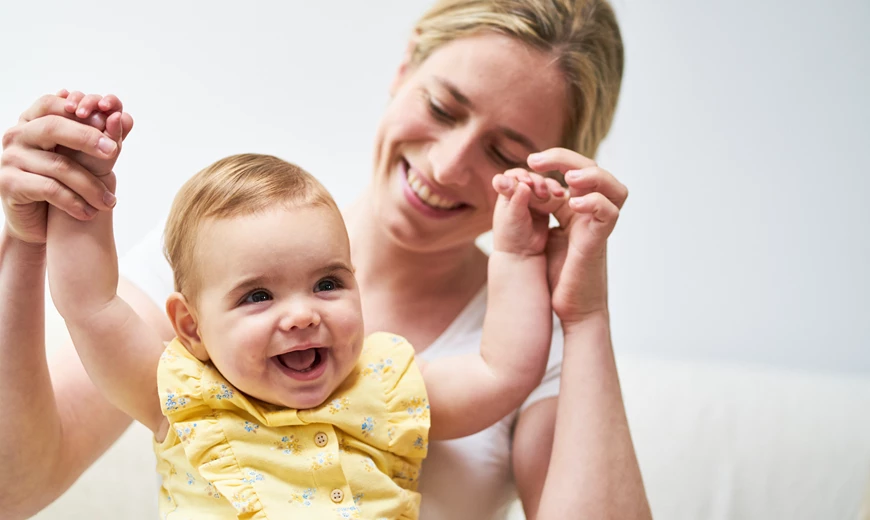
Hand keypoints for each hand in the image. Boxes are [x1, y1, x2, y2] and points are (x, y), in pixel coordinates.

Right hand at [0, 90, 132, 244]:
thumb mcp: (82, 157)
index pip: (53, 104)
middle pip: (53, 127)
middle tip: (114, 151)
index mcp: (32, 121)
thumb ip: (100, 136)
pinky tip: (89, 212)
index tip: (110, 120)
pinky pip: (49, 188)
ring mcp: (10, 158)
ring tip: (109, 201)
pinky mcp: (8, 183)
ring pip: (58, 164)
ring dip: (90, 185)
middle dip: (88, 138)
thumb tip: (127, 117)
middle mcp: (17, 136)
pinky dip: (74, 201)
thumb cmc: (62, 182)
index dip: (81, 109)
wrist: (38, 221)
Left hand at [491, 168, 565, 255]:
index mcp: (507, 192)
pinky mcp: (547, 206)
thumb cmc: (511, 236)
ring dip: (549, 186)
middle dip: (538, 182)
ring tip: (554, 194)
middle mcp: (520, 192)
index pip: (513, 176)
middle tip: (542, 192)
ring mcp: (534, 199)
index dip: (521, 176)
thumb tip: (523, 184)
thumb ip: (517, 200)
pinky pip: (553, 194)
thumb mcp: (513, 217)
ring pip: (543, 184)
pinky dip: (557, 193)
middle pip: (531, 178)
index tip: (527, 183)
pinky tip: (561, 196)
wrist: (523, 254)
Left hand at [526, 148, 627, 325]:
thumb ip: (537, 211)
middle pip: (593, 169)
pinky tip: (574, 203)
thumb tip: (519, 186)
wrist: (571, 310)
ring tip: (569, 178)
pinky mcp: (599, 242)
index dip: (554, 160)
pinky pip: (609, 213)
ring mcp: (598, 226)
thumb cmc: (558, 277)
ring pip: (613, 187)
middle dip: (565, 158)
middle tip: (536, 160)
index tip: (528, 162)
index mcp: (575, 208)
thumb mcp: (542, 235)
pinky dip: (595, 203)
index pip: (574, 170)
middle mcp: (590, 213)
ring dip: (592, 176)